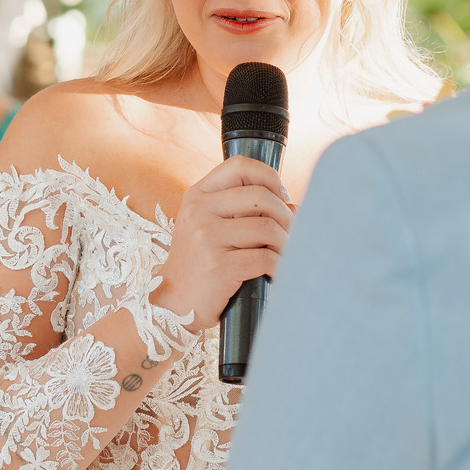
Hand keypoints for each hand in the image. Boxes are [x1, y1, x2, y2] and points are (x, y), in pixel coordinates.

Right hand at [153, 158, 292, 332]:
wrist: (174, 303)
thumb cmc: (200, 262)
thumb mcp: (210, 226)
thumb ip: (243, 210)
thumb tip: (295, 206)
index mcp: (197, 196)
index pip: (239, 166)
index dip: (269, 176)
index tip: (280, 196)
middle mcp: (198, 211)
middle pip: (260, 197)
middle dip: (284, 215)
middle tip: (290, 231)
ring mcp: (206, 238)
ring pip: (267, 228)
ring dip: (285, 242)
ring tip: (285, 253)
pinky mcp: (219, 266)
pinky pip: (265, 258)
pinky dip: (279, 265)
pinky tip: (278, 271)